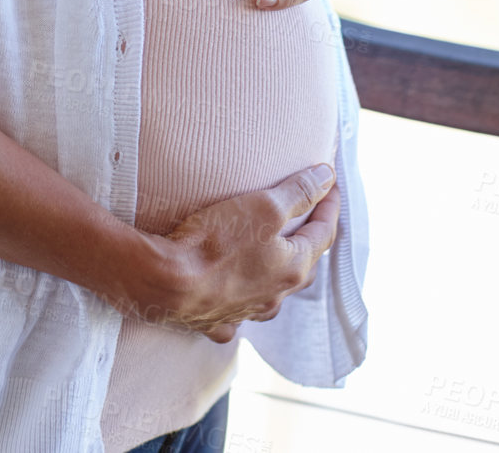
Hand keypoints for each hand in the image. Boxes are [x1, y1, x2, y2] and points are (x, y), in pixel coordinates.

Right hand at [129, 164, 339, 341]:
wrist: (168, 283)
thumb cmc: (217, 242)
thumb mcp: (264, 205)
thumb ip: (298, 192)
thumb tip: (327, 178)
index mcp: (293, 268)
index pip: (323, 233)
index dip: (329, 206)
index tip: (330, 184)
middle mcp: (275, 296)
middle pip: (303, 265)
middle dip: (310, 239)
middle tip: (310, 217)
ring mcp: (247, 312)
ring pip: (274, 292)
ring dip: (279, 272)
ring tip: (276, 255)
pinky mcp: (217, 321)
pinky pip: (237, 313)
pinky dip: (242, 300)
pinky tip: (236, 294)